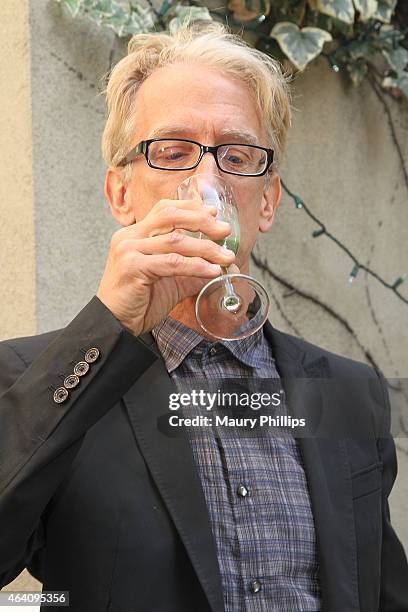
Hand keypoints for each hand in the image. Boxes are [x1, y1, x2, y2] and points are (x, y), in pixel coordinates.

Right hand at [96, 198, 235, 335]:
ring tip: (226, 257)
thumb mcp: (171, 279)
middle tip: (225, 231)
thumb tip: (224, 264)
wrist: (117, 324)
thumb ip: (193, 268)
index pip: (164, 209)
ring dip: (206, 248)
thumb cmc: (140, 301)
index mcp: (135, 234)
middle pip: (171, 216)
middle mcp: (129, 237)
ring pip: (175, 240)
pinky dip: (196, 265)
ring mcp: (129, 250)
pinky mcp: (133, 267)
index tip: (214, 213)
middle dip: (202, 221)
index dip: (191, 207)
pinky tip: (212, 271)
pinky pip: (172, 262)